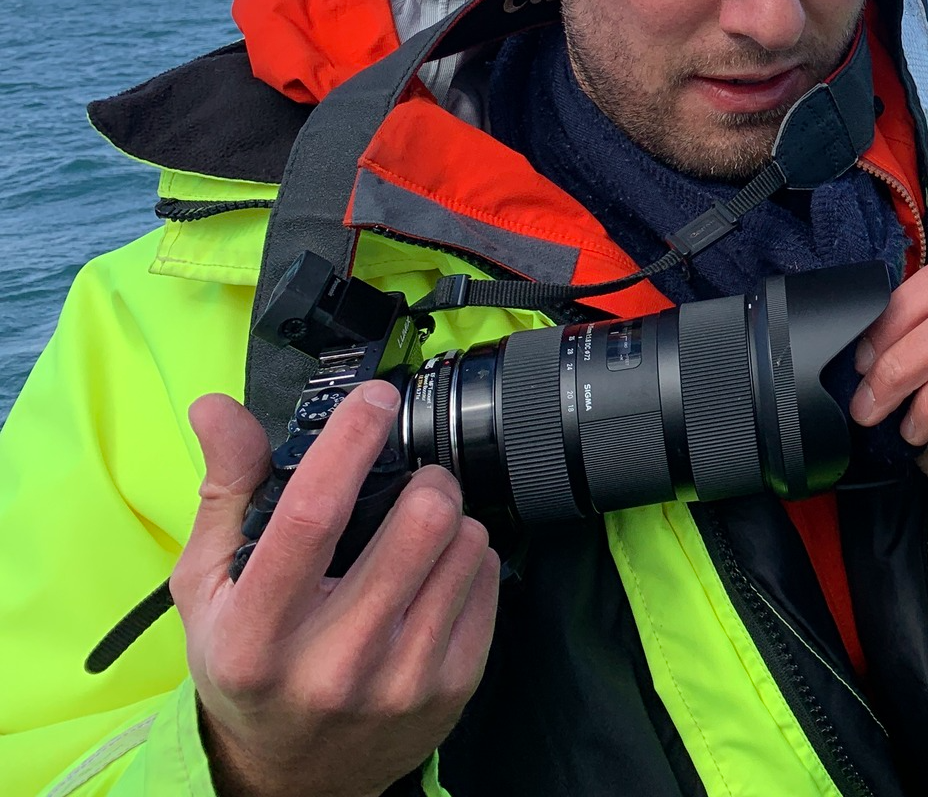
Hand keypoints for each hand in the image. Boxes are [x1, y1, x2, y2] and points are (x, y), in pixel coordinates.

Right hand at [171, 386, 499, 796]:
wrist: (290, 780)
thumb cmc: (247, 666)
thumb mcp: (210, 586)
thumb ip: (226, 489)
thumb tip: (217, 407)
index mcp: (258, 634)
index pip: (313, 515)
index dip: (352, 440)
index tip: (375, 398)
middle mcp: (333, 663)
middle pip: (421, 520)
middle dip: (424, 476)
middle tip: (410, 479)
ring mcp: (400, 681)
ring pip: (466, 541)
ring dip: (449, 519)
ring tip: (416, 536)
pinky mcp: (453, 689)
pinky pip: (489, 577)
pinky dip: (468, 560)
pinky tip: (432, 577)